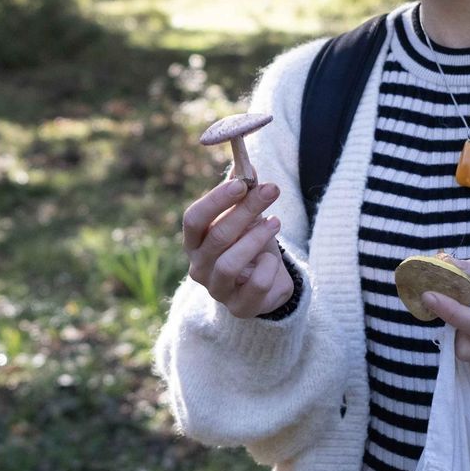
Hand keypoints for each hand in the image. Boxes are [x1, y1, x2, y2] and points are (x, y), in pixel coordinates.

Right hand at [183, 179, 293, 318]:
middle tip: (271, 190)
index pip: (193, 219)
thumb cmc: (249, 245)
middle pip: (217, 236)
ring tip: (276, 222)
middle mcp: (199, 267)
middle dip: (246, 210)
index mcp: (194, 242)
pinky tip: (274, 259)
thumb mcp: (245, 217)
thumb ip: (243, 192)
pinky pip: (255, 285)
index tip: (242, 183)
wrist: (265, 285)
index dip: (216, 200)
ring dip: (256, 238)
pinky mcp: (240, 307)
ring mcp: (217, 290)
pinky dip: (269, 267)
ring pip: (231, 263)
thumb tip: (246, 163)